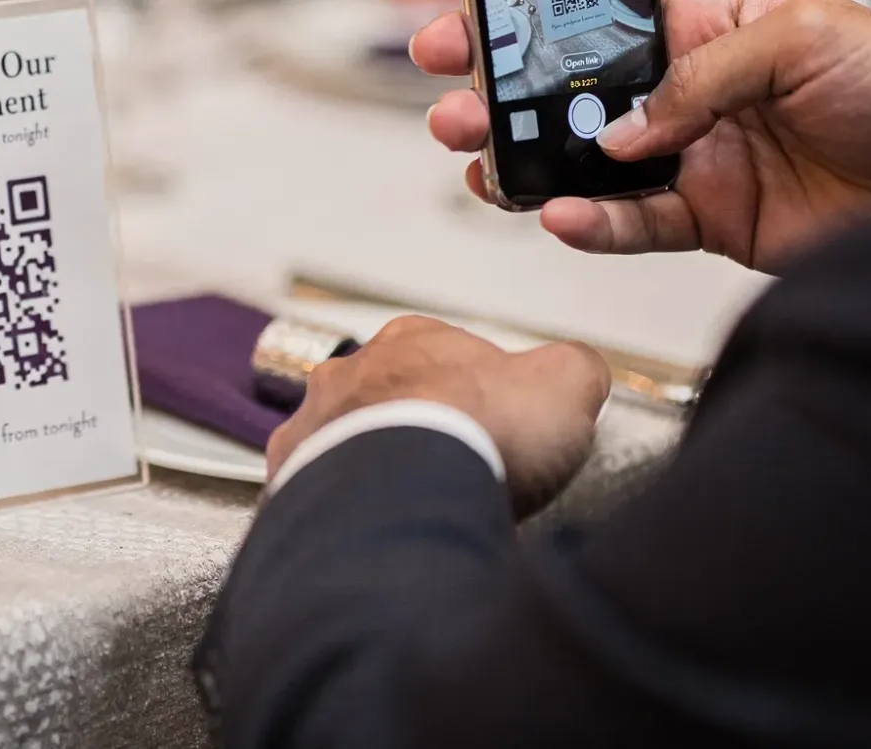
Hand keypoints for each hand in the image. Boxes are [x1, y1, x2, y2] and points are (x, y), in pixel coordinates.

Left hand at [267, 316, 609, 516]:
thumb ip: (576, 368)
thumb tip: (579, 372)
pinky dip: (347, 512)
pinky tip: (379, 532)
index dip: (484, 396)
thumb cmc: (480, 434)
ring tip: (420, 510)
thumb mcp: (565, 384)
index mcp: (415, 338)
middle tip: (463, 474)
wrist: (407, 499)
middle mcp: (352, 373)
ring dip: (379, 470)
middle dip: (424, 431)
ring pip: (349, 443)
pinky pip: (318, 496)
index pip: (452, 357)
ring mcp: (312, 426)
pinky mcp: (291, 482)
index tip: (503, 431)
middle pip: (394, 397)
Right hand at [413, 0, 870, 271]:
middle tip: (448, 95)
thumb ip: (702, 78)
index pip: (597, 8)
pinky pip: (631, 224)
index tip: (468, 17)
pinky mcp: (706, 220)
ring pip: (585, 162)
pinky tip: (559, 216)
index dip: (529, 12)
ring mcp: (690, 157)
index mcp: (703, 21)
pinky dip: (591, 225)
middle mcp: (685, 89)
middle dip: (503, 91)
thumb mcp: (804, 38)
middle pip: (571, 88)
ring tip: (481, 162)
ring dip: (527, 162)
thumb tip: (624, 132)